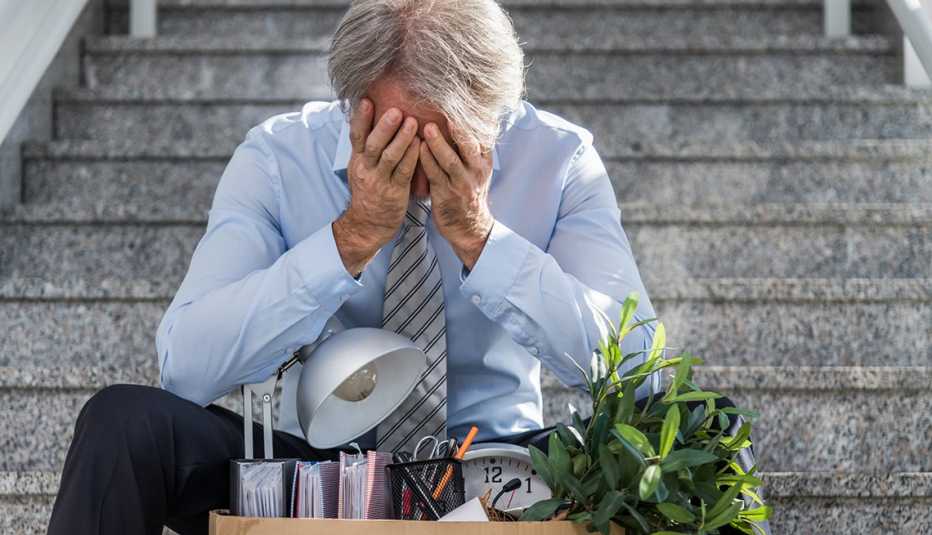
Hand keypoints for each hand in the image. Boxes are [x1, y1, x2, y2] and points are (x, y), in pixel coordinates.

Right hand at [333, 98, 420, 275]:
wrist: (367, 225)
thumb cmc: (368, 192)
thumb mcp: (360, 169)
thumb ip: (366, 148)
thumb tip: (370, 120)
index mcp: (357, 161)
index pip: (355, 136)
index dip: (360, 118)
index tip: (366, 100)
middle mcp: (365, 169)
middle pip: (373, 144)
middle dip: (384, 127)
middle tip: (395, 110)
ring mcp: (379, 181)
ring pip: (389, 157)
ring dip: (402, 139)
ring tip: (412, 122)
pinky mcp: (394, 192)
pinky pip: (404, 172)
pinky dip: (412, 157)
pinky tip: (420, 145)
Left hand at [418, 123, 494, 269]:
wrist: (469, 228)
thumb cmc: (469, 193)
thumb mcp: (479, 170)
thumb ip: (474, 147)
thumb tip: (474, 118)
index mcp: (484, 161)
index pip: (482, 135)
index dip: (472, 118)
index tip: (462, 101)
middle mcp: (476, 171)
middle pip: (468, 145)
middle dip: (457, 128)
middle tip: (446, 110)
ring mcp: (462, 184)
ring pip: (450, 160)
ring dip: (438, 143)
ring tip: (427, 127)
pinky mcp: (446, 195)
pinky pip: (435, 175)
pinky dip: (426, 161)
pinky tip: (417, 148)